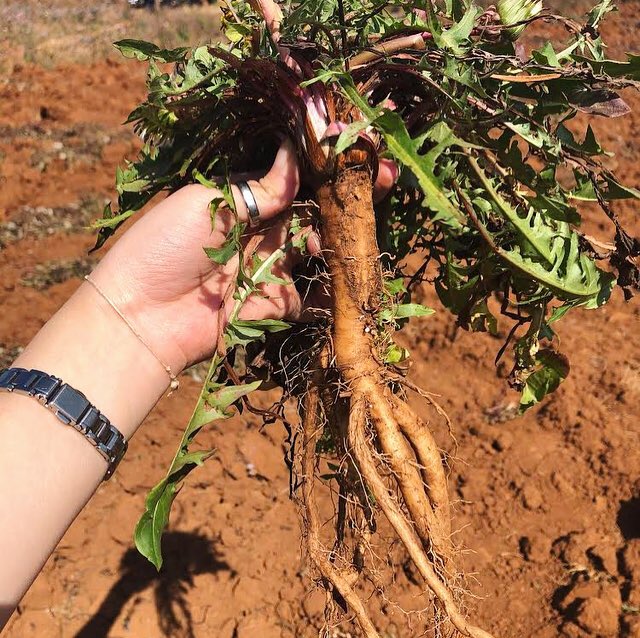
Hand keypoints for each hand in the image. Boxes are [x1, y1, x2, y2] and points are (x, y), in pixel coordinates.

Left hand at [89, 140, 397, 375]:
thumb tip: (295, 154)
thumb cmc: (164, 246)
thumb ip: (258, 187)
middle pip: (317, 212)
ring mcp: (272, 268)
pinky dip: (334, 294)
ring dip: (349, 242)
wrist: (140, 314)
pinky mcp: (275, 306)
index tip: (361, 148)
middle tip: (386, 179)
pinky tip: (358, 280)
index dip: (328, 165)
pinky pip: (313, 298)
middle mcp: (263, 231)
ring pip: (322, 252)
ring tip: (374, 229)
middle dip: (351, 199)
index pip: (297, 177)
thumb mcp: (209, 202)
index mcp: (246, 199)